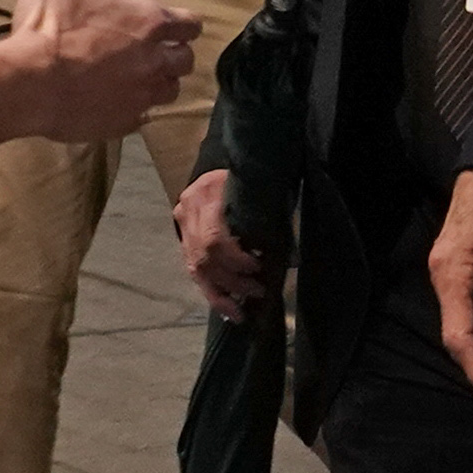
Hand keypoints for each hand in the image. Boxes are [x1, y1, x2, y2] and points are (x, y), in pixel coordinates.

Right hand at [0, 0, 196, 146]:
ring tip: (130, 76)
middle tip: (143, 48)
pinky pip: (141, 118)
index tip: (164, 22)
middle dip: (170, 53)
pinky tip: (110, 101)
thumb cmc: (46, 24)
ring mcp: (143, 96)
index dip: (178, 22)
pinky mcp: (125, 125)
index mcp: (149, 22)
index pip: (189, 22)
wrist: (26, 84)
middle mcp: (156, 60)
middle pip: (184, 59)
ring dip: (155, 82)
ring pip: (169, 90)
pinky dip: (131, 109)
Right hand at [177, 166, 269, 320]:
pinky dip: (212, 292)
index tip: (259, 268)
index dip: (236, 259)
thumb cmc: (251, 179)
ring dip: (221, 293)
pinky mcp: (182, 236)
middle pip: (204, 255)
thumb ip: (270, 222)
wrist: (226, 161)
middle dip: (233, 279)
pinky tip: (227, 308)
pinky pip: (193, 270)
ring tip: (241, 310)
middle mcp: (189, 207)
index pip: (215, 237)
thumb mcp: (260, 192)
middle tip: (258, 291)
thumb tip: (291, 260)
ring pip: (195, 267)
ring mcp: (182, 222)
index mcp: (209, 191)